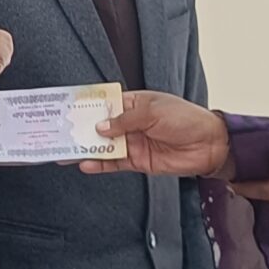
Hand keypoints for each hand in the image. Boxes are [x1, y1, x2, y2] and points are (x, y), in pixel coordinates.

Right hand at [79, 91, 228, 176]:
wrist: (209, 144)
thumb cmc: (185, 119)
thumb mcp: (153, 111)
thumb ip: (125, 120)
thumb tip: (100, 127)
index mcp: (133, 103)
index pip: (104, 104)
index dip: (86, 107)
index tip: (66, 109)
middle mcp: (130, 123)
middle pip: (99, 127)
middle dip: (80, 130)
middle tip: (59, 134)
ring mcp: (132, 142)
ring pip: (103, 146)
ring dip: (85, 149)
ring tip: (65, 152)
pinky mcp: (137, 161)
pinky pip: (114, 163)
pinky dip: (99, 165)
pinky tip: (85, 164)